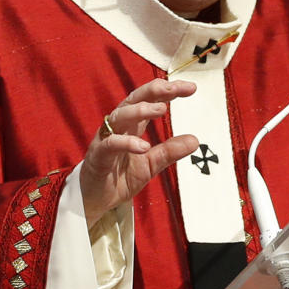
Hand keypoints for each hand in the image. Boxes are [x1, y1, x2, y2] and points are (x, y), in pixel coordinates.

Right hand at [80, 80, 198, 226]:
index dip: (168, 91)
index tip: (191, 88)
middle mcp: (118, 127)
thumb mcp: (150, 164)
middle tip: (174, 88)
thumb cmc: (118, 177)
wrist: (94, 200)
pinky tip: (143, 146)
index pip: (150, 101)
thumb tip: (194, 140)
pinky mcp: (98, 156)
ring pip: (120, 116)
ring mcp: (106, 139)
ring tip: (161, 110)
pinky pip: (110, 144)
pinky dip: (126, 143)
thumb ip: (169, 151)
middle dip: (154, 91)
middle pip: (134, 100)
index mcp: (131, 126)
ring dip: (140, 110)